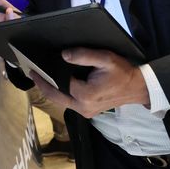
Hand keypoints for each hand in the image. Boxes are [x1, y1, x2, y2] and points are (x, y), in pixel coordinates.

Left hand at [29, 47, 149, 117]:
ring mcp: (85, 112)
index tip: (33, 67)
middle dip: (42, 85)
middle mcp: (82, 107)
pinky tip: (56, 83)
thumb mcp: (105, 58)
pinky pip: (69, 103)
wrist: (137, 88)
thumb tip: (63, 55)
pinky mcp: (88, 112)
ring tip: (40, 77)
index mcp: (85, 94)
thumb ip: (83, 55)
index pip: (58, 83)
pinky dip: (60, 94)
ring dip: (50, 90)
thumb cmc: (122, 72)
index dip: (45, 75)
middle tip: (31, 73)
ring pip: (61, 101)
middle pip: (55, 96)